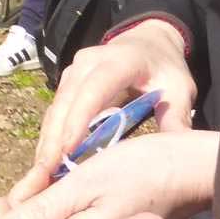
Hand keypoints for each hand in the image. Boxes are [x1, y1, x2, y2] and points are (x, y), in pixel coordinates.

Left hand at [0, 130, 219, 218]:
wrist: (186, 170)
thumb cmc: (142, 171)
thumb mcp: (87, 183)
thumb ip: (44, 212)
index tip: (8, 197)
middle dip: (16, 213)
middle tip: (34, 179)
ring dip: (32, 206)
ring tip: (45, 176)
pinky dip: (50, 207)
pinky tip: (56, 185)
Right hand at [28, 18, 198, 179]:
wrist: (149, 43)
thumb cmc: (164, 69)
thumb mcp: (179, 88)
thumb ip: (177, 117)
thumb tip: (176, 150)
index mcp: (119, 61)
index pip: (94, 90)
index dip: (79, 119)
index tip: (68, 149)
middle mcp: (88, 63)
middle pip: (66, 102)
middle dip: (54, 138)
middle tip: (46, 173)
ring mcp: (74, 72)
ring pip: (56, 109)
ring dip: (47, 142)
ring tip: (40, 175)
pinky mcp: (67, 85)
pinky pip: (56, 113)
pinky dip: (50, 138)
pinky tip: (46, 164)